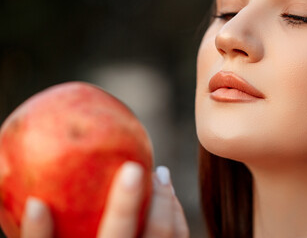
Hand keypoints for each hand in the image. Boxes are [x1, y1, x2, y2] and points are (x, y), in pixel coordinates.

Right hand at [20, 162, 188, 237]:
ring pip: (173, 236)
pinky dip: (177, 219)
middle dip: (160, 197)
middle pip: (157, 232)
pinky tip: (168, 202)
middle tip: (157, 170)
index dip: (126, 203)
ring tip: (162, 178)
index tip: (133, 168)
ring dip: (170, 204)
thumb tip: (36, 203)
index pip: (118, 233)